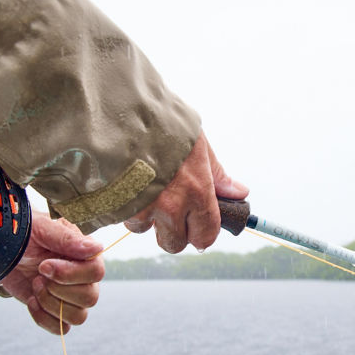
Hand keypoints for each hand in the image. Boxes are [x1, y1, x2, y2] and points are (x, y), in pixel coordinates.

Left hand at [0, 211, 104, 333]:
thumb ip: (67, 239)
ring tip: (35, 285)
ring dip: (51, 304)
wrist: (2, 250)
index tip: (44, 265)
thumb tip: (97, 248)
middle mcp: (84, 277)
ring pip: (78, 317)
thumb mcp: (42, 229)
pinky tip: (31, 301)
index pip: (96, 272)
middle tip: (38, 275)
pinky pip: (62, 328)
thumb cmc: (24, 234)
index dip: (70, 274)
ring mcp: (72, 296)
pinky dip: (44, 319)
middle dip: (58, 290)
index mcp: (86, 255)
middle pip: (90, 298)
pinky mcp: (56, 311)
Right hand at [124, 132, 248, 252]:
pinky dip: (125, 206)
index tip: (198, 227)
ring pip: (145, 231)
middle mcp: (170, 206)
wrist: (121, 111)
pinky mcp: (115, 205)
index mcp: (197, 192)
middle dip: (173, 232)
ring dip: (146, 217)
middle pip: (174, 244)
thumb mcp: (198, 145)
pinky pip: (122, 218)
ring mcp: (140, 208)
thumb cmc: (163, 124)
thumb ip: (217, 174)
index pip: (205, 236)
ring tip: (145, 188)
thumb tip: (238, 193)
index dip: (202, 234)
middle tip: (171, 210)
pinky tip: (127, 183)